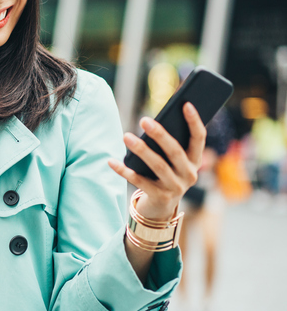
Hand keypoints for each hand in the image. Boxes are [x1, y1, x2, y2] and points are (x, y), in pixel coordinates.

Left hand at [108, 102, 206, 220]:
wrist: (161, 207)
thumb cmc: (164, 174)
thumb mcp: (170, 160)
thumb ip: (167, 143)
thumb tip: (151, 121)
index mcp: (195, 160)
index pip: (199, 138)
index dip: (194, 121)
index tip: (186, 104)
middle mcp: (189, 174)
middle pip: (175, 151)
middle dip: (160, 135)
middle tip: (143, 120)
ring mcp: (176, 187)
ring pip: (158, 165)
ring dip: (141, 150)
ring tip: (126, 136)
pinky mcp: (160, 197)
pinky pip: (140, 181)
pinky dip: (124, 170)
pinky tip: (111, 161)